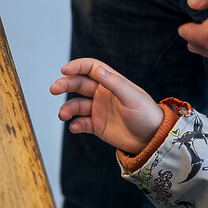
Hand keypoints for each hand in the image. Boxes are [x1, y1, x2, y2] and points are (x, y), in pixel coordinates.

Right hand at [49, 58, 163, 155]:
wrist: (153, 140)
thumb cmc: (147, 115)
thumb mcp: (132, 97)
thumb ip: (114, 83)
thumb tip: (97, 69)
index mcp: (111, 83)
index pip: (90, 68)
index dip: (77, 66)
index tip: (65, 70)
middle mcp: (102, 94)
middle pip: (78, 84)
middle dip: (64, 85)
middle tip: (54, 89)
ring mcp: (98, 109)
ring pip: (76, 104)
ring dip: (67, 108)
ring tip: (63, 115)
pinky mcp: (96, 125)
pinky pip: (81, 122)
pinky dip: (75, 124)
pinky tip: (75, 127)